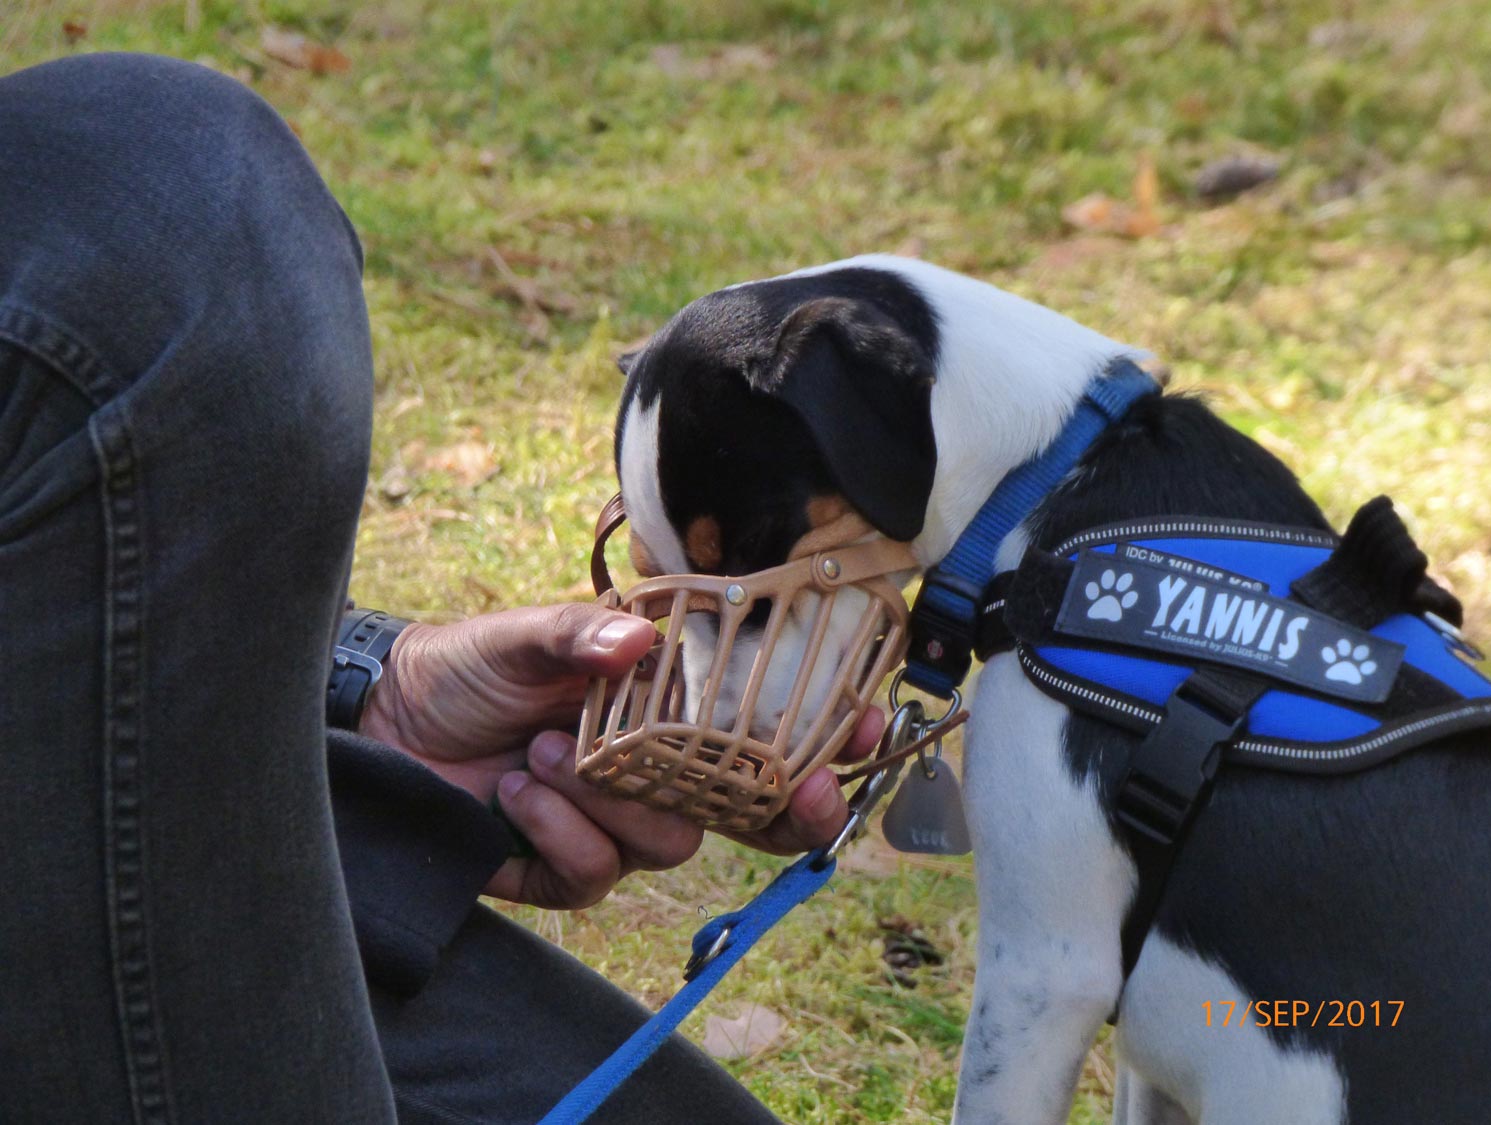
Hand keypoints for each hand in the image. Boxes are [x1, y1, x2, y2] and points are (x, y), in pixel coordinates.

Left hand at [359, 602, 885, 906]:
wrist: (384, 722)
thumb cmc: (465, 666)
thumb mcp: (522, 634)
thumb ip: (579, 633)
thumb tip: (638, 640)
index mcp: (665, 707)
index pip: (762, 729)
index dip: (821, 736)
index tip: (865, 727)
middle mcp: (654, 769)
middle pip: (750, 809)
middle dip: (786, 806)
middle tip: (799, 794)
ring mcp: (614, 824)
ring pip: (670, 842)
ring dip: (612, 797)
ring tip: (545, 748)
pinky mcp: (566, 870)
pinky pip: (597, 875)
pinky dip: (560, 831)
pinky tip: (518, 791)